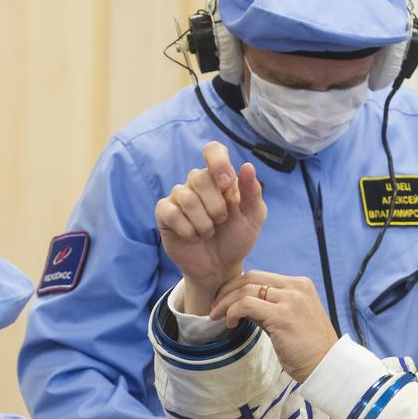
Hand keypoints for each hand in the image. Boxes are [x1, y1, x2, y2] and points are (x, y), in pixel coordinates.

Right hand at [155, 142, 265, 313]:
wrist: (220, 268)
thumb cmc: (236, 239)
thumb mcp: (253, 218)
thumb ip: (252, 192)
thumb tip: (247, 166)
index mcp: (221, 178)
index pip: (213, 151)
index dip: (218, 162)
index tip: (227, 183)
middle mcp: (198, 183)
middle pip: (200, 177)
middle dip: (215, 207)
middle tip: (221, 222)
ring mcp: (179, 197)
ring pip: (186, 197)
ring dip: (203, 222)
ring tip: (208, 233)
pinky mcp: (165, 214)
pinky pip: (171, 212)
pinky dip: (187, 229)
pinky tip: (193, 237)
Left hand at [209, 272, 338, 381]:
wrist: (325, 366)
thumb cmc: (306, 348)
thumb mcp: (288, 320)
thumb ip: (268, 308)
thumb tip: (241, 304)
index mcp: (299, 285)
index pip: (259, 276)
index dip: (236, 286)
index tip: (224, 300)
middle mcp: (296, 287)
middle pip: (250, 278)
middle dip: (227, 291)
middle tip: (214, 307)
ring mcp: (291, 299)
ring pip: (246, 290)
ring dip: (225, 302)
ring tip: (216, 316)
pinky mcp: (283, 315)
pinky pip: (247, 305)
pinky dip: (233, 312)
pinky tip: (231, 324)